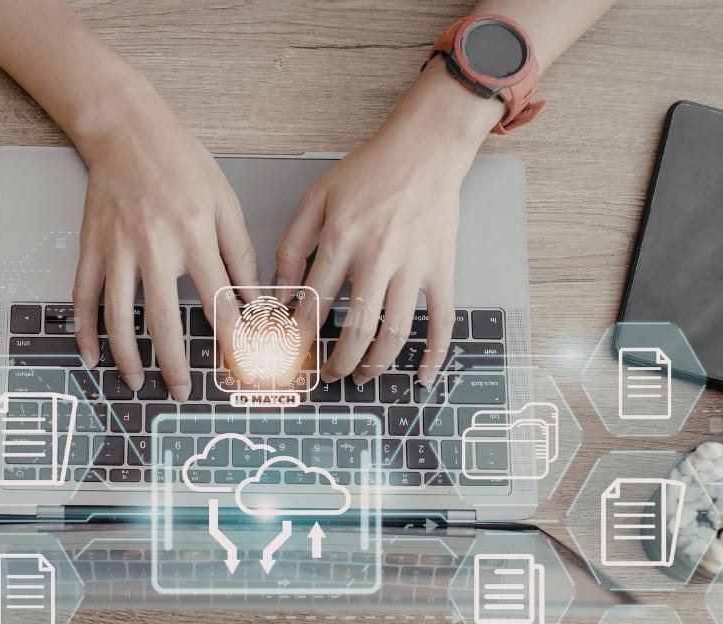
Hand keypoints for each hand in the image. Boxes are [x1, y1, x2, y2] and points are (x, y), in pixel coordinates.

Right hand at [72, 103, 256, 401]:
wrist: (126, 130)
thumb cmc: (180, 162)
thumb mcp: (225, 202)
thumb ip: (242, 253)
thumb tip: (253, 299)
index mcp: (194, 236)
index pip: (218, 303)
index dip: (230, 340)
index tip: (238, 366)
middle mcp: (154, 248)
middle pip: (163, 322)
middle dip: (174, 365)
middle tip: (180, 391)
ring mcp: (118, 251)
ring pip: (119, 318)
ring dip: (128, 357)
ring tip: (137, 382)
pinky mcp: (92, 248)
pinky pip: (84, 297)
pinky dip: (85, 331)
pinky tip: (92, 356)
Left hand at [276, 60, 498, 387]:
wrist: (425, 147)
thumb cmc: (370, 170)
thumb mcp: (316, 198)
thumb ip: (293, 246)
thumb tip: (280, 291)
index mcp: (342, 241)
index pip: (314, 304)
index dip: (300, 336)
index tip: (292, 353)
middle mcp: (378, 258)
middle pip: (357, 329)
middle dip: (339, 362)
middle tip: (328, 374)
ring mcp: (414, 267)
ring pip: (396, 333)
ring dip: (376, 364)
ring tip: (362, 375)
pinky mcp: (441, 269)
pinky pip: (443, 320)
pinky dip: (435, 353)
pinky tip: (423, 376)